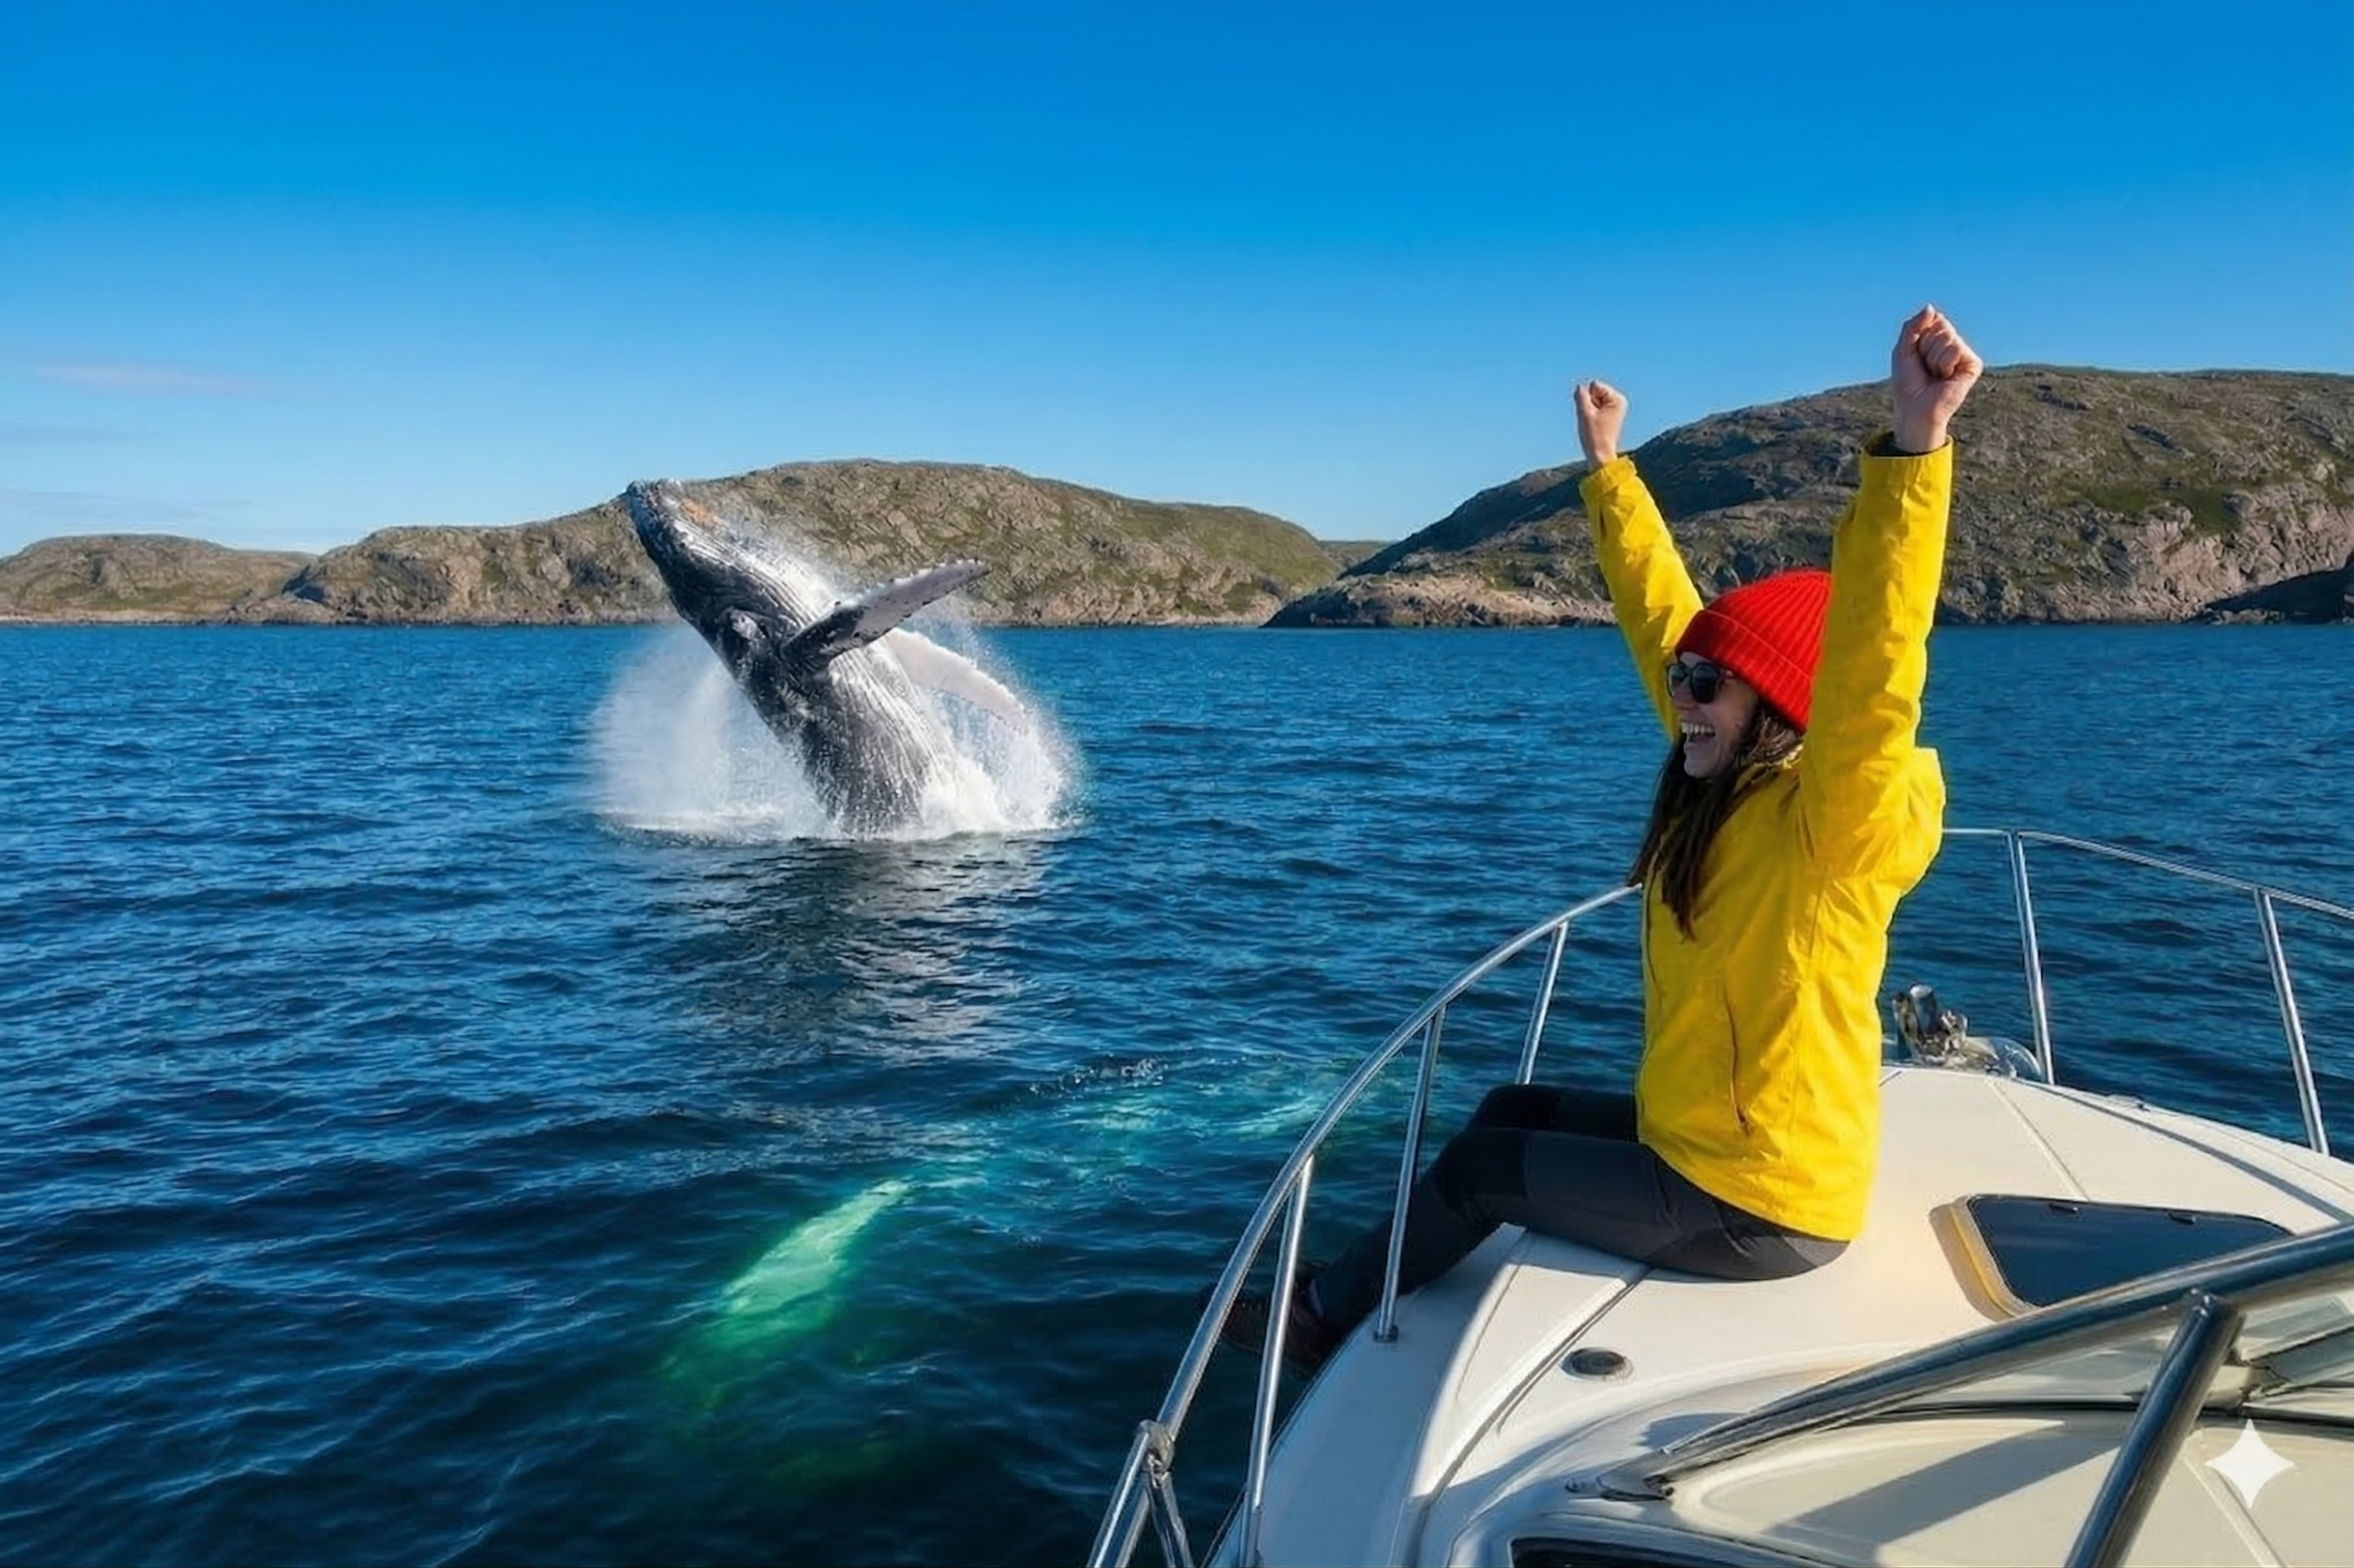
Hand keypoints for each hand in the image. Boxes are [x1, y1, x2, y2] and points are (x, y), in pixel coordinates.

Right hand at [1574, 380, 1627, 466]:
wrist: (1599, 455)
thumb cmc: (1594, 436)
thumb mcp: (1584, 413)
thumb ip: (1581, 396)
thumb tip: (1580, 386)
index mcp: (1617, 399)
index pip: (1594, 385)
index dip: (1588, 399)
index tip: (1594, 415)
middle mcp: (1618, 401)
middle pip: (1593, 391)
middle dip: (1589, 403)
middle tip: (1593, 420)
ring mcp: (1614, 407)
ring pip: (1591, 399)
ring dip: (1588, 409)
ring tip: (1593, 423)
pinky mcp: (1608, 413)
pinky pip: (1593, 406)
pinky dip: (1590, 414)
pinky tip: (1594, 424)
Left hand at [1890, 305, 1982, 453]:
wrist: (1915, 408)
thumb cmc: (1907, 383)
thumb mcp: (1903, 350)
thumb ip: (1913, 326)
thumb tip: (1931, 307)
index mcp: (1938, 340)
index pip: (1934, 319)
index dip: (1919, 336)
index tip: (1916, 355)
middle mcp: (1953, 344)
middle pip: (1941, 326)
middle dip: (1926, 347)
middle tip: (1925, 367)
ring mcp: (1964, 354)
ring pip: (1948, 338)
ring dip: (1933, 358)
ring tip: (1934, 374)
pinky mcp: (1973, 364)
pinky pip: (1957, 349)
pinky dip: (1944, 363)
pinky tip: (1945, 377)